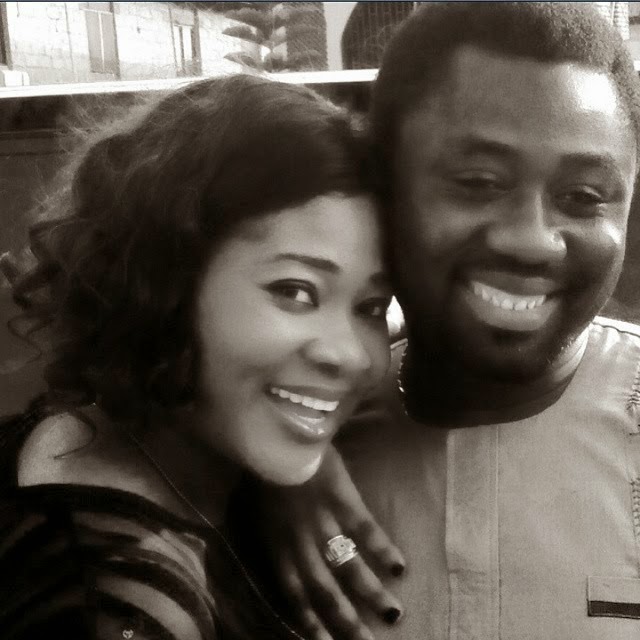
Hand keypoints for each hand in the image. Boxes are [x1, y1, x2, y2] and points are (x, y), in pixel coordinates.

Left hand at [262, 446, 404, 639]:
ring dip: (371, 593)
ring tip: (394, 613)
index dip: (309, 623)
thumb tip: (290, 558)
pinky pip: (364, 529)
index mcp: (277, 544)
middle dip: (346, 621)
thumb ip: (276, 537)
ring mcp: (322, 520)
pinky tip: (399, 566)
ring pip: (347, 566)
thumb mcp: (262, 510)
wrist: (276, 435)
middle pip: (324, 590)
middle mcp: (298, 541)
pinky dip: (382, 549)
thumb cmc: (267, 471)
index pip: (294, 594)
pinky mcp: (341, 498)